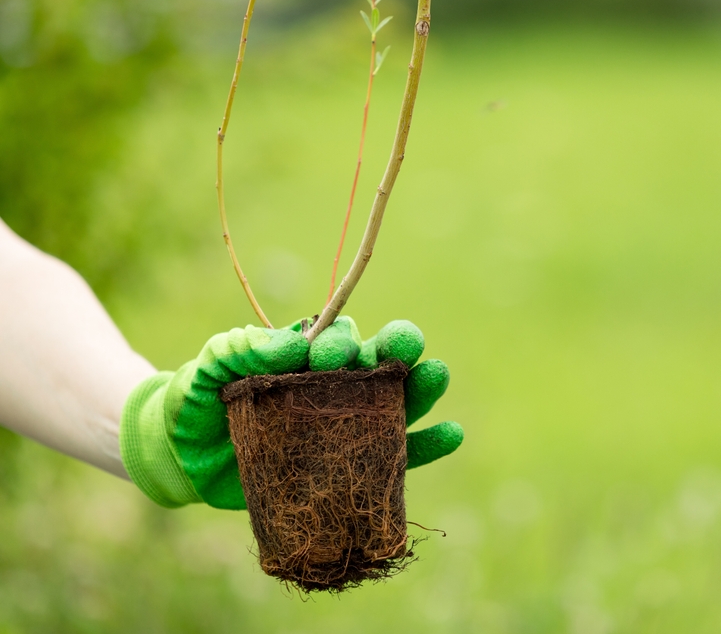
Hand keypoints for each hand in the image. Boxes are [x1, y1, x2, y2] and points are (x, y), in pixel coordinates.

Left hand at [119, 319, 462, 509]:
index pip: (338, 339)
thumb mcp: (211, 366)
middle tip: (404, 348)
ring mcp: (344, 425)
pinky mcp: (349, 467)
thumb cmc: (199, 399)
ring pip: (395, 404)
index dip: (343, 342)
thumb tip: (293, 347)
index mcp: (307, 355)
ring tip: (438, 377)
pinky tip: (451, 434)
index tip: (328, 356)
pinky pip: (396, 457)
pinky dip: (425, 445)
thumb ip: (241, 348)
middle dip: (396, 351)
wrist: (183, 457)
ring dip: (421, 390)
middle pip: (378, 363)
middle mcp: (334, 385)